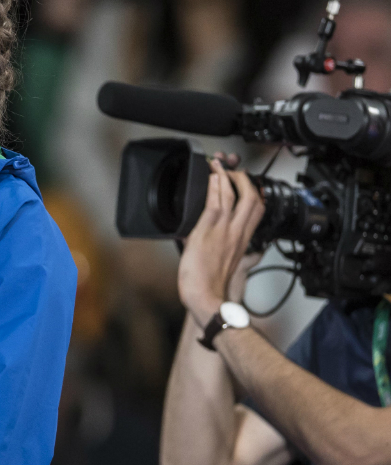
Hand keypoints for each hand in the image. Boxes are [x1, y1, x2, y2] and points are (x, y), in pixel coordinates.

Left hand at [177, 157, 264, 325]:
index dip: (255, 192)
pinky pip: (215, 202)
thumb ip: (233, 254)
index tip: (246, 182)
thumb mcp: (229, 267)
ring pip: (234, 195)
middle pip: (253, 198)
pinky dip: (214, 186)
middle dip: (244, 179)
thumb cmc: (214, 288)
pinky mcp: (207, 231)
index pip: (257, 210)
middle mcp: (237, 234)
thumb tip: (231, 250)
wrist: (208, 299)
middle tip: (233, 170)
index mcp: (243, 241)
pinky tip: (211, 176)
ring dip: (226, 176)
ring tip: (218, 165)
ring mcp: (224, 231)